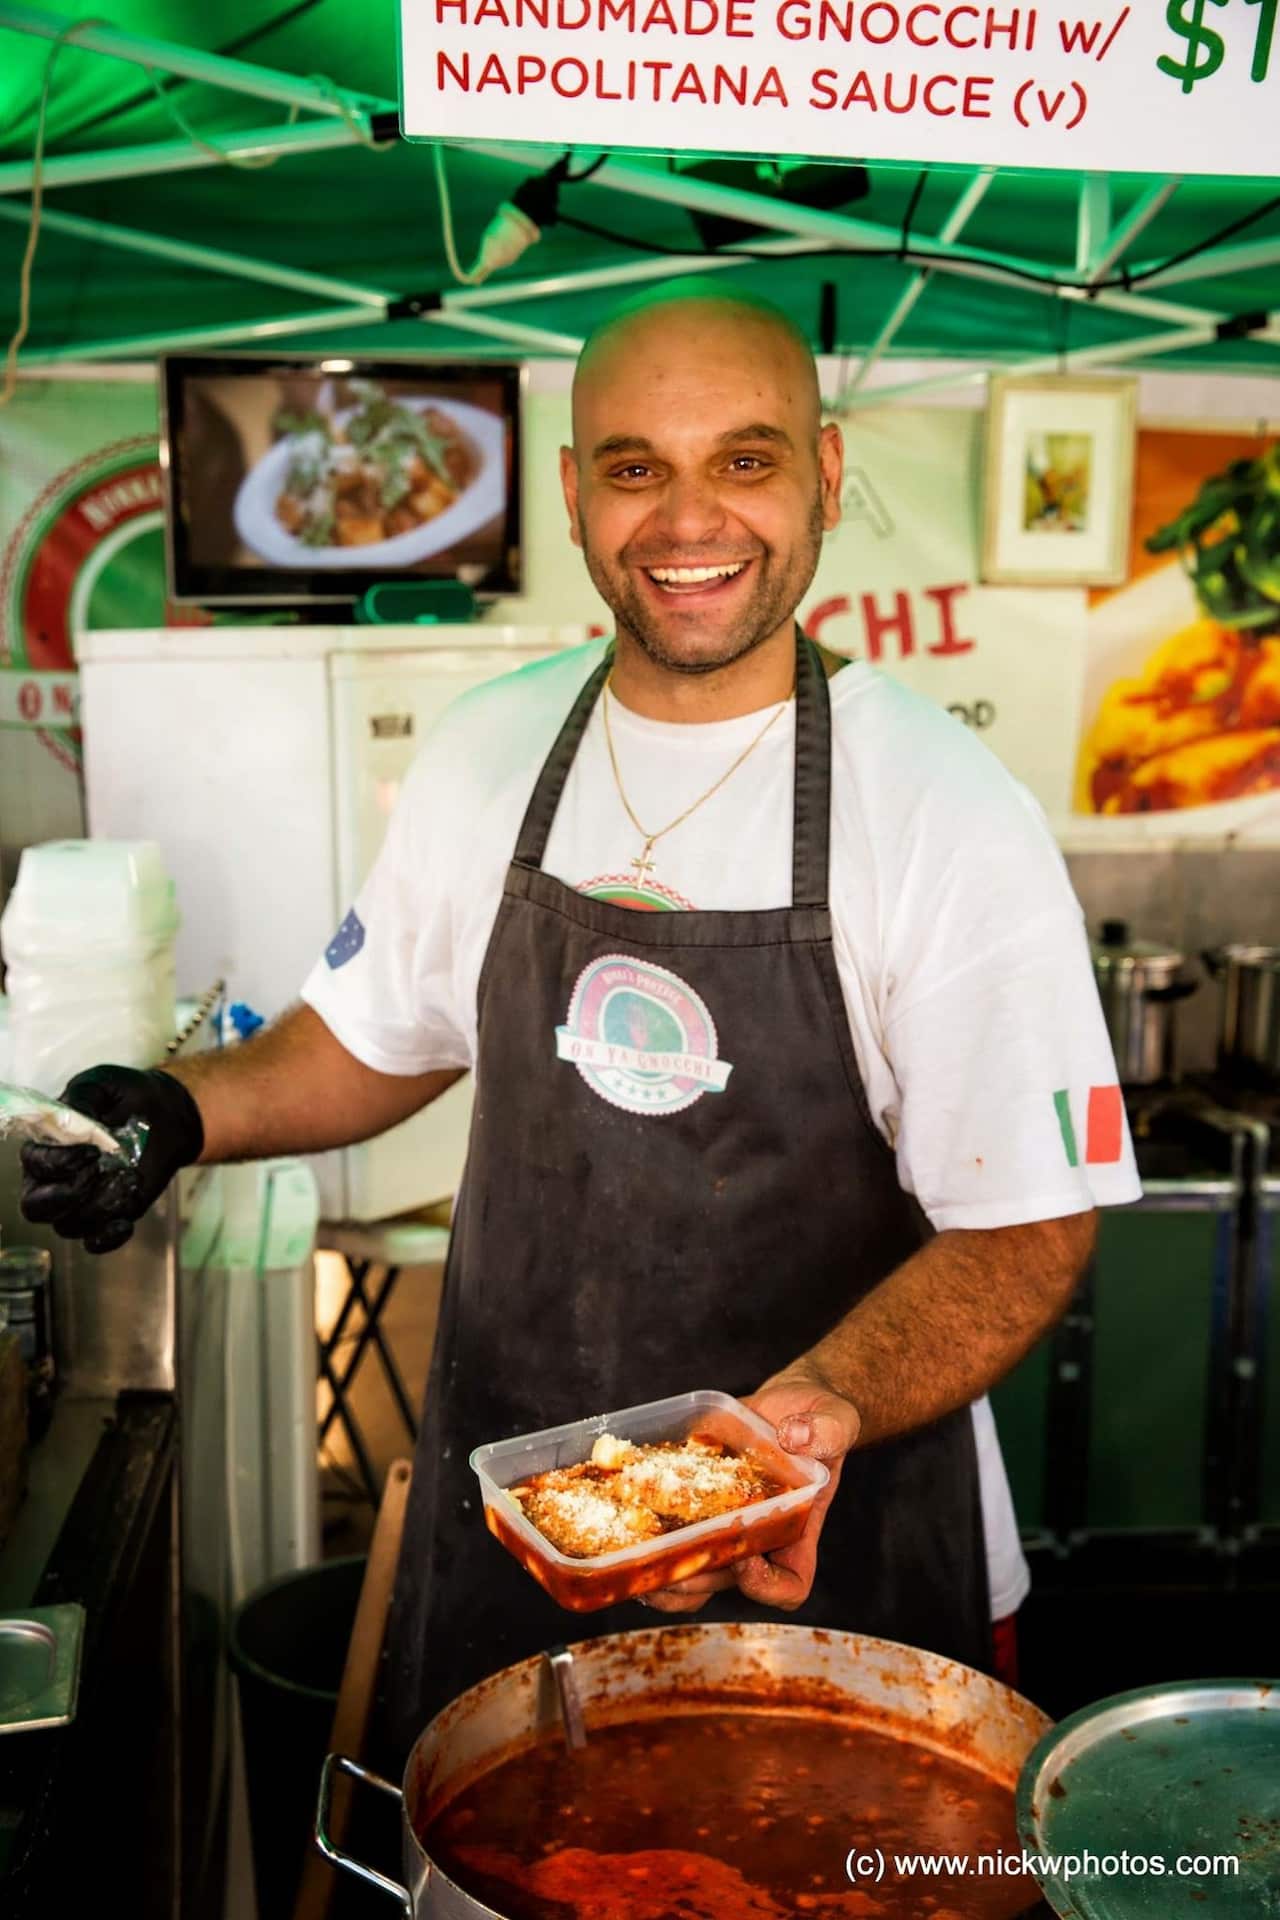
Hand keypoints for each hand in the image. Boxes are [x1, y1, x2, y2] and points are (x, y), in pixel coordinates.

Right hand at [20, 1065, 203, 1255]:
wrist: (166, 1115)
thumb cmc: (127, 1097)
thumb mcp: (102, 1085)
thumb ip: (81, 1098)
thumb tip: (69, 1116)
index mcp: (45, 1146)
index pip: (33, 1166)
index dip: (59, 1163)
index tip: (91, 1150)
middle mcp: (52, 1180)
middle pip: (35, 1208)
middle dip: (70, 1194)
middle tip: (101, 1171)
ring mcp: (78, 1202)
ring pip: (70, 1225)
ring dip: (103, 1205)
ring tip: (129, 1179)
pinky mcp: (105, 1217)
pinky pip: (94, 1243)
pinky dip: (109, 1236)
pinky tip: (125, 1219)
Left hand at [639, 1360, 860, 1614]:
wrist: (793, 1405)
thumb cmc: (822, 1421)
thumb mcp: (837, 1420)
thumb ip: (828, 1429)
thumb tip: (794, 1436)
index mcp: (799, 1529)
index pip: (790, 1584)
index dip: (768, 1588)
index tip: (749, 1564)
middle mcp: (759, 1537)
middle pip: (726, 1583)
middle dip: (694, 1582)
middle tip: (670, 1567)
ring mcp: (725, 1523)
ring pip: (692, 1568)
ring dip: (662, 1573)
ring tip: (636, 1559)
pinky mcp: (698, 1500)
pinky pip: (673, 1528)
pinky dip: (647, 1528)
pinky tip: (622, 1513)